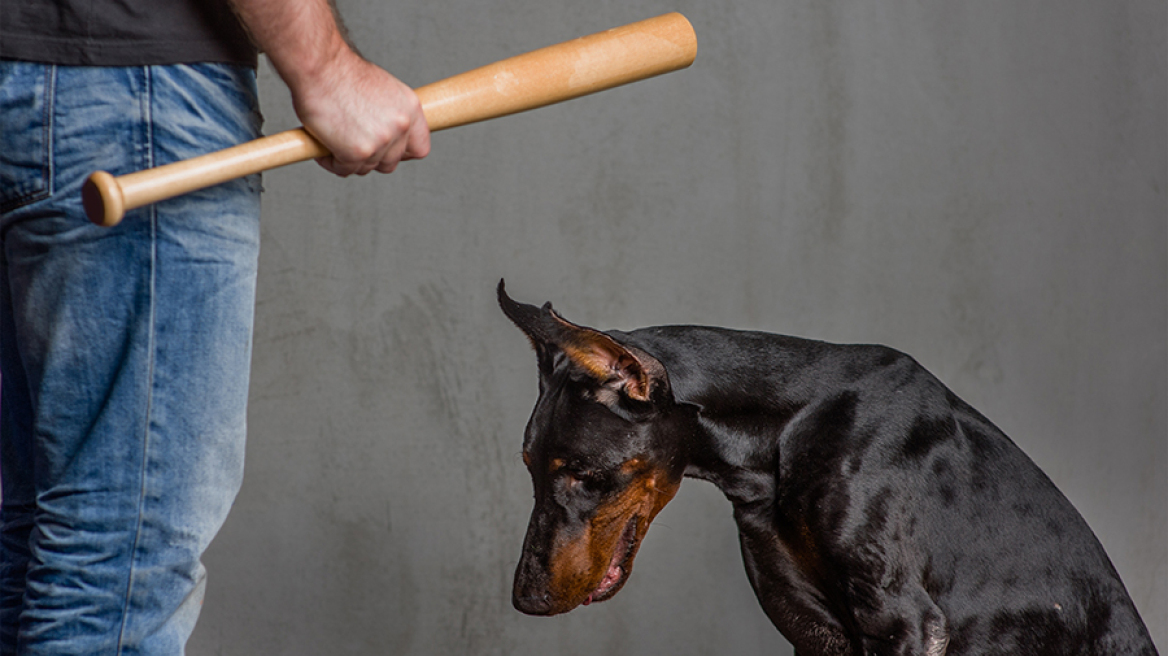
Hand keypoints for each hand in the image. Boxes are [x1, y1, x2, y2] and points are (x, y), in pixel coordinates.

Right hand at [292, 49, 430, 176]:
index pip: (420, 147)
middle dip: (370, 158)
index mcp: (410, 109)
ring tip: (333, 139)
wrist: (319, 66)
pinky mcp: (357, 153)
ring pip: (366, 168)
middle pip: (390, 163)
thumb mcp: (381, 89)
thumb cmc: (342, 73)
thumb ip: (390, 114)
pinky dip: (331, 161)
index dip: (402, 153)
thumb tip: (386, 134)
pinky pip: (345, 169)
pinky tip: (323, 144)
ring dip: (348, 160)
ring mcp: (381, 141)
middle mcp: (401, 126)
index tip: (388, 152)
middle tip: (351, 144)